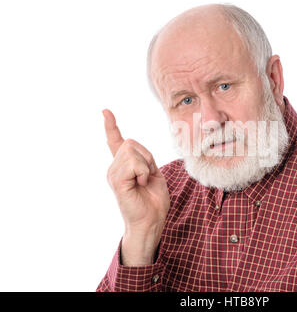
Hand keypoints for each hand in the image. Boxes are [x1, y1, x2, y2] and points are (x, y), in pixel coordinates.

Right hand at [103, 109, 169, 265]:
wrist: (152, 221)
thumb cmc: (154, 200)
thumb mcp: (153, 174)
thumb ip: (143, 159)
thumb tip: (131, 144)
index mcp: (124, 166)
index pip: (115, 142)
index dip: (111, 126)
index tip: (105, 111)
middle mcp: (114, 168)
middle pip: (131, 143)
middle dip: (146, 156)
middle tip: (148, 176)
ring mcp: (113, 174)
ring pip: (132, 151)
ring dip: (145, 165)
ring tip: (143, 182)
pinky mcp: (116, 180)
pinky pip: (133, 163)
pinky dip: (143, 172)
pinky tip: (140, 184)